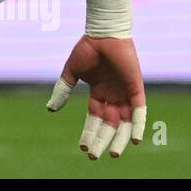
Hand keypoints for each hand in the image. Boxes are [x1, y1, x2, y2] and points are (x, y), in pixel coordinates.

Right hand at [46, 35, 146, 159]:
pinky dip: (137, 126)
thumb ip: (63, 89)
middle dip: (102, 141)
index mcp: (99, 93)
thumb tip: (51, 109)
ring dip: (120, 139)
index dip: (89, 133)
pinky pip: (139, 111)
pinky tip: (135, 140)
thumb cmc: (87, 48)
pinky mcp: (136, 88)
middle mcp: (113, 96)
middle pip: (109, 125)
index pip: (95, 119)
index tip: (84, 148)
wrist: (103, 33)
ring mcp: (125, 93)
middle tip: (95, 157)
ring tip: (113, 154)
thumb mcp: (71, 72)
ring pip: (124, 123)